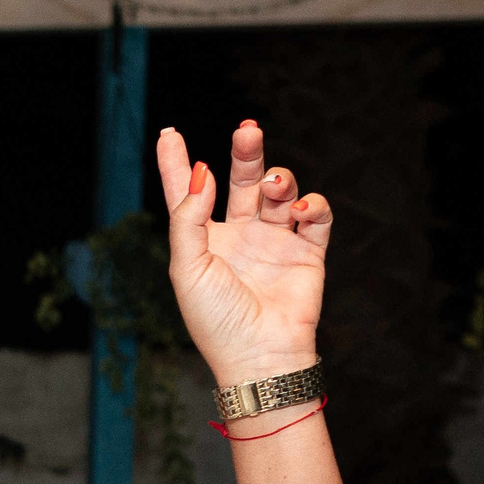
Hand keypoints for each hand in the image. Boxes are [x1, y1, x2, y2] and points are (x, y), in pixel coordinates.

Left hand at [157, 120, 330, 388]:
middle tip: (248, 129)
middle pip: (242, 182)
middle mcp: (239, 237)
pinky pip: (315, 216)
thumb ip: (189, 218)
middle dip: (246, 153)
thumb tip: (203, 171)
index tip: (168, 134)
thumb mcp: (187, 268)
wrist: (261, 355)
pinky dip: (312, 206)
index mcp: (204, 242)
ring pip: (281, 192)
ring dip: (280, 180)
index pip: (188, 195)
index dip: (177, 164)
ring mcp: (274, 243)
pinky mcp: (307, 253)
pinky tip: (300, 212)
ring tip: (276, 186)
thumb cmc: (216, 320)